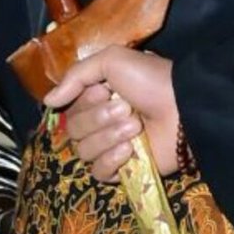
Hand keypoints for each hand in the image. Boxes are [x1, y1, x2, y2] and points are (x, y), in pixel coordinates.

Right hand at [44, 47, 179, 181]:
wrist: (185, 107)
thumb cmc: (152, 80)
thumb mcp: (112, 60)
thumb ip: (76, 76)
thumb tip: (48, 101)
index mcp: (99, 98)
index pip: (69, 109)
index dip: (84, 102)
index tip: (105, 91)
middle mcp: (104, 122)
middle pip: (73, 130)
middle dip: (99, 118)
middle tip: (127, 109)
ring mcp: (114, 147)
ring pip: (84, 151)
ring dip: (108, 136)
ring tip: (135, 126)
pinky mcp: (126, 170)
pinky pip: (99, 173)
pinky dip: (111, 161)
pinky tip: (129, 150)